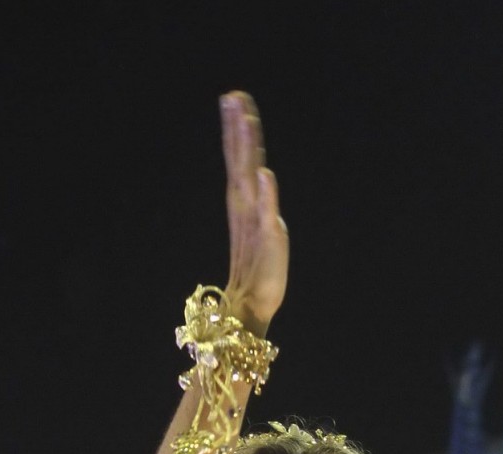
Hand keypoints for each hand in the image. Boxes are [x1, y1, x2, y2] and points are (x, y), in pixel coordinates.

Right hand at [221, 92, 287, 334]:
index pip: (238, 160)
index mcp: (242, 204)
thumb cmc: (258, 273)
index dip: (236, 130)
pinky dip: (265, 195)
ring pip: (249, 178)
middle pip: (239, 161)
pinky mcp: (269, 240)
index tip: (234, 98)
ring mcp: (255, 223)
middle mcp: (245, 208)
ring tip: (244, 119)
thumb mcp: (260, 231)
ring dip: (246, 148)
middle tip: (233, 96)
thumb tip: (259, 176)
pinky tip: (264, 174)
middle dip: (237, 129)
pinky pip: (266, 215)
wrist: (251, 308)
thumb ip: (258, 204)